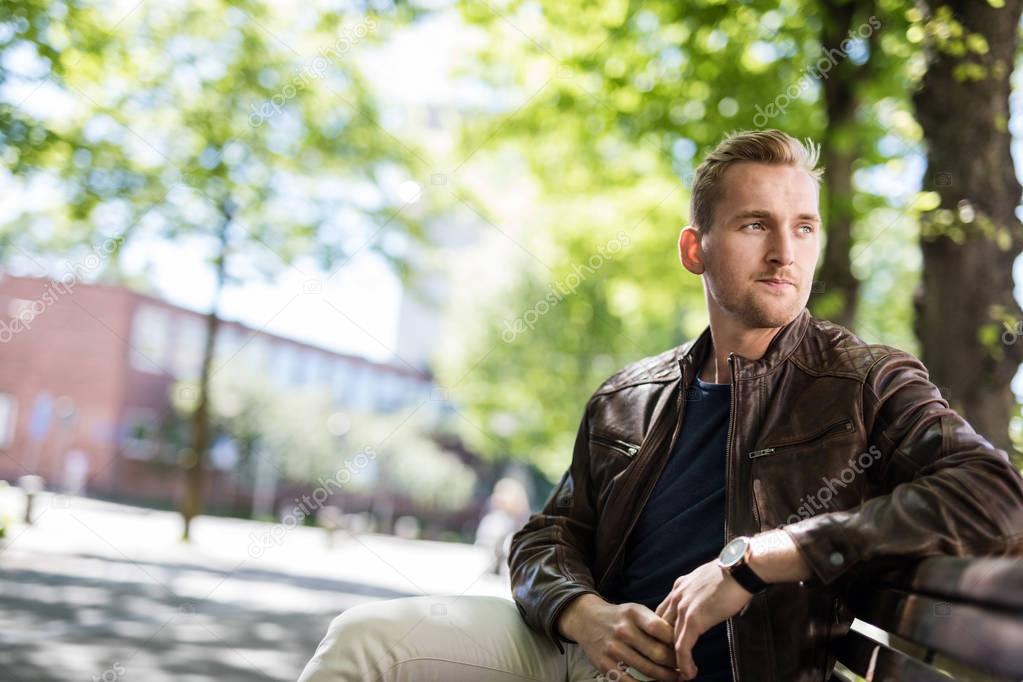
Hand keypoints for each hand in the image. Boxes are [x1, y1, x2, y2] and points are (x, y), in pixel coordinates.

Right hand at [558, 594, 678, 680]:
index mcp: (634, 613)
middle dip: (676, 665)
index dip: (677, 642)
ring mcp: (613, 649)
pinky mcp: (605, 665)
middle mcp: (623, 630)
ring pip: (648, 670)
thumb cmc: (620, 617)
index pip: (662, 629)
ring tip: (675, 678)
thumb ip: (656, 623)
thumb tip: (681, 642)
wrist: (587, 619)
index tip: (685, 649)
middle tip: (686, 670)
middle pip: (658, 653)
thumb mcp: (636, 610)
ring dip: (666, 678)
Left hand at [654, 561, 752, 680]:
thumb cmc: (733, 573)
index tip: (671, 644)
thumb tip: (709, 602)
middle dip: (665, 645)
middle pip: (661, 626)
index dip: (665, 630)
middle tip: (671, 661)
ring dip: (674, 658)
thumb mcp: (708, 580)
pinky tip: (688, 673)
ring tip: (679, 672)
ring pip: (670, 639)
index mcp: (679, 586)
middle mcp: (676, 596)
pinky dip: (683, 662)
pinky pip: (682, 646)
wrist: (741, 569)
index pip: (663, 612)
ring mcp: (683, 607)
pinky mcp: (693, 619)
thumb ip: (701, 593)